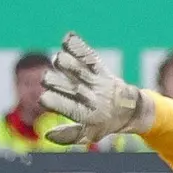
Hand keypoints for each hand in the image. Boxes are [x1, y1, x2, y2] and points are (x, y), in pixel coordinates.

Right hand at [38, 32, 153, 144]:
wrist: (129, 109)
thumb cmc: (103, 123)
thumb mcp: (89, 135)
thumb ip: (68, 135)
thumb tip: (47, 135)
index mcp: (88, 116)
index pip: (69, 108)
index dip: (55, 102)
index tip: (43, 99)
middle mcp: (93, 97)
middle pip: (70, 86)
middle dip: (55, 81)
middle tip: (48, 79)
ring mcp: (97, 82)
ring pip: (80, 70)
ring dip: (67, 63)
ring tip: (59, 60)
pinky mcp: (100, 69)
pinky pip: (89, 57)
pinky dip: (78, 47)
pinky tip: (68, 37)